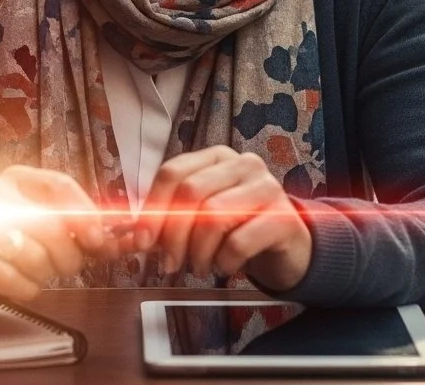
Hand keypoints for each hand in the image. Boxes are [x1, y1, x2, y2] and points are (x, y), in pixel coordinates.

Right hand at [0, 167, 110, 306]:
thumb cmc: (10, 236)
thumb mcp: (43, 223)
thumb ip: (81, 229)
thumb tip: (121, 239)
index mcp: (20, 177)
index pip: (59, 186)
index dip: (84, 213)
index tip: (99, 238)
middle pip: (49, 224)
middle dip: (68, 255)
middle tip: (69, 266)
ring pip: (31, 255)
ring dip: (44, 273)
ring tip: (39, 273)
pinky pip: (8, 278)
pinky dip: (25, 288)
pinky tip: (25, 285)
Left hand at [133, 146, 312, 291]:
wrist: (289, 246)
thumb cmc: (240, 228)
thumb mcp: (203, 217)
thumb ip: (171, 219)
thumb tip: (135, 235)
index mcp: (217, 157)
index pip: (174, 171)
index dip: (153, 207)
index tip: (142, 240)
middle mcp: (242, 164)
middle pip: (191, 192)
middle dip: (173, 235)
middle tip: (169, 263)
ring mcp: (266, 187)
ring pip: (213, 216)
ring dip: (198, 252)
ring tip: (199, 267)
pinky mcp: (282, 217)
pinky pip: (240, 242)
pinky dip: (224, 262)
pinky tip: (225, 267)